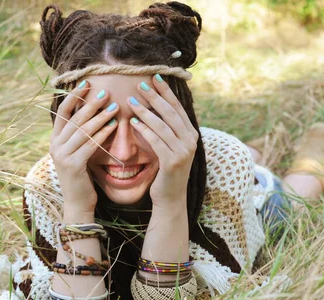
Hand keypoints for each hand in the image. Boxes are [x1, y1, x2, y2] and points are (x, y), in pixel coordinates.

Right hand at [49, 81, 118, 215]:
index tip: (87, 83)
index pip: (62, 112)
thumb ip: (80, 136)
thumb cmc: (81, 177)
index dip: (74, 96)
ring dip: (100, 117)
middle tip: (105, 92)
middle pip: (74, 118)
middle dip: (90, 104)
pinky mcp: (73, 165)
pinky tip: (113, 126)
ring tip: (114, 107)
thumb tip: (93, 113)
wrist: (77, 204)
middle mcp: (55, 145)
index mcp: (55, 140)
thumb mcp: (77, 153)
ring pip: (83, 130)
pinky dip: (102, 133)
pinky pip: (90, 145)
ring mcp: (62, 155)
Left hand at [127, 75, 198, 207]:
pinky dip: (145, 130)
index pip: (178, 108)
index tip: (155, 77)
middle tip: (140, 84)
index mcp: (192, 134)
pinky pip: (156, 141)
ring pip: (162, 126)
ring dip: (146, 111)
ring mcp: (183, 152)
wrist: (171, 198)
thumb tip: (155, 106)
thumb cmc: (167, 171)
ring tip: (132, 101)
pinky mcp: (172, 162)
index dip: (166, 92)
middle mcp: (191, 141)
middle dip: (155, 97)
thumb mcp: (171, 146)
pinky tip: (134, 122)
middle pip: (171, 113)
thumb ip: (168, 129)